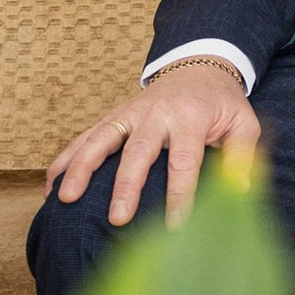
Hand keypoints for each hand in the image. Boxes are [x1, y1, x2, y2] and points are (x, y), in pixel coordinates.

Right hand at [47, 61, 257, 228]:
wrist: (199, 67)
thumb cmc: (223, 104)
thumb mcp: (244, 122)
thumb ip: (243, 155)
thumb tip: (241, 192)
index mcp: (191, 118)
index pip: (185, 162)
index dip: (180, 195)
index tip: (176, 227)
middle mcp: (156, 114)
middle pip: (138, 152)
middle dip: (127, 187)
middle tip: (117, 219)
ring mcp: (129, 113)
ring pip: (100, 140)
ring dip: (81, 169)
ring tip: (65, 199)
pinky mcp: (113, 116)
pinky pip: (84, 137)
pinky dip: (66, 159)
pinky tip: (50, 186)